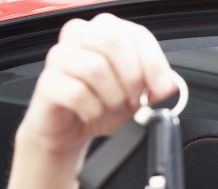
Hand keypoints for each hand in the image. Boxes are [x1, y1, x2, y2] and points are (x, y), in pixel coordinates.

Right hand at [18, 13, 176, 158]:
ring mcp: (59, 56)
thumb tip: (170, 84)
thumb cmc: (101, 103)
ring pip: (95, 67)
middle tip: (134, 100)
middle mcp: (80, 35)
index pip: (136, 34)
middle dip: (132, 77)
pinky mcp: (47, 82)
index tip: (161, 89)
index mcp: (106, 30)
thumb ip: (156, 85)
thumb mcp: (137, 94)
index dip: (154, 64)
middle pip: (114, 42)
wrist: (70, 129)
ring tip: (111, 108)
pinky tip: (93, 114)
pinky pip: (77, 93)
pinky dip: (93, 110)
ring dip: (112, 97)